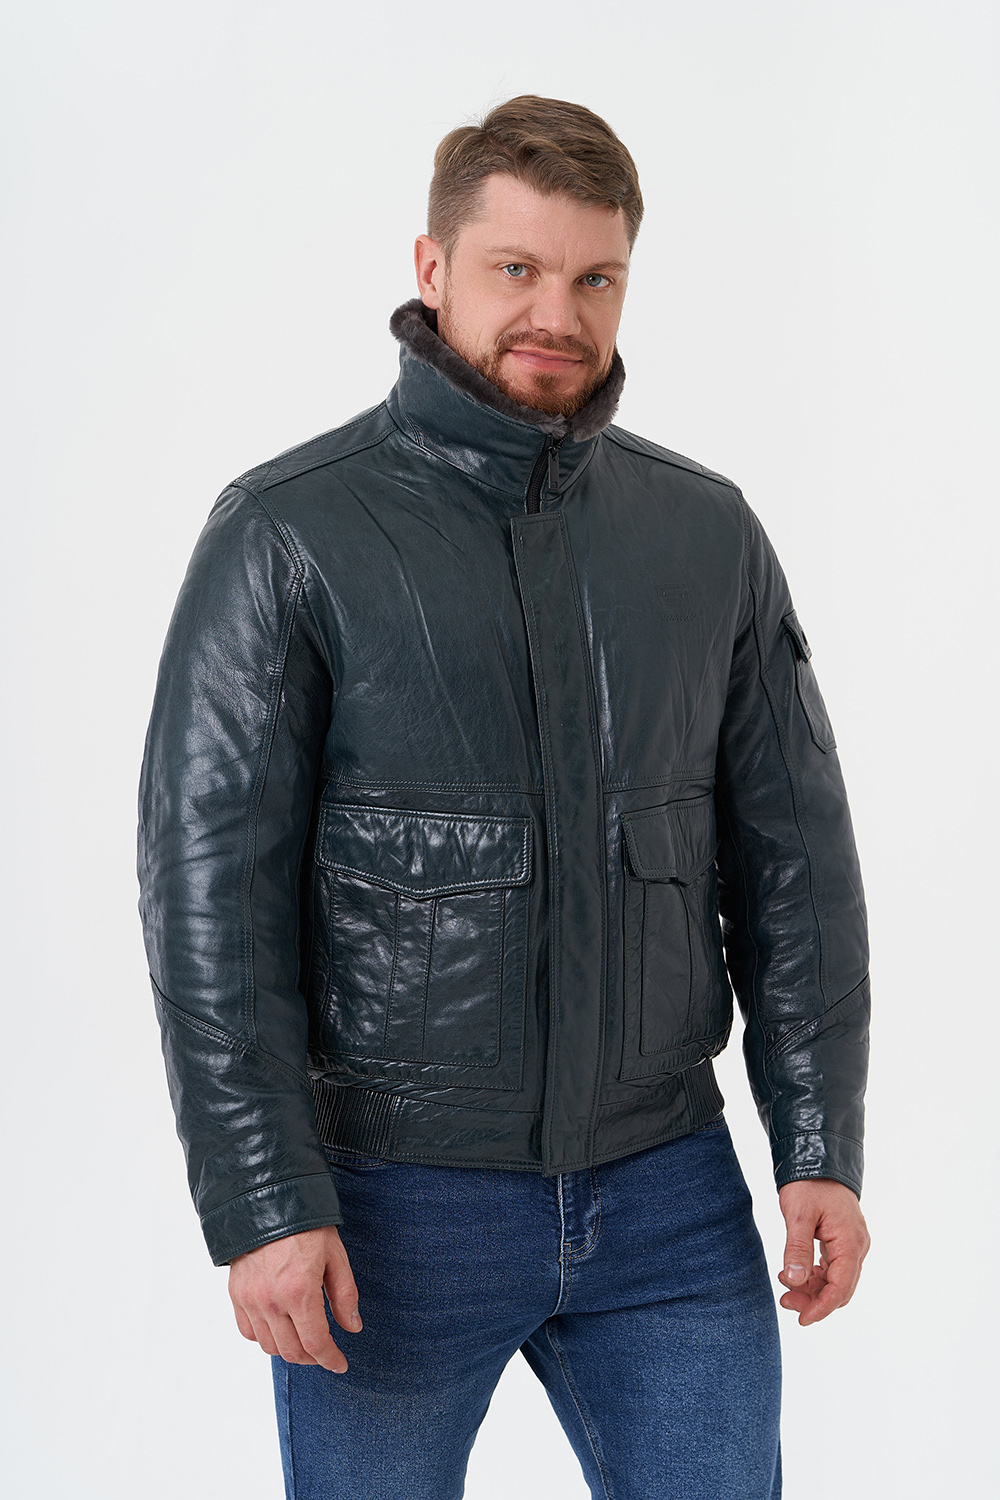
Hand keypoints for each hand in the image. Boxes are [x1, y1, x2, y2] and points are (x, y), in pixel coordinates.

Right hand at [228, 1225, 361, 1371]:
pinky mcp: (236, 1294)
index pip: (315, 1343)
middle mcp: (271, 1301)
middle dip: (312, 1357)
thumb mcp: (335, 1256)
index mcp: (299, 1291)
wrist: (268, 1201)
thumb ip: (345, 1295)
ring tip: (303, 1338)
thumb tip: (353, 1327)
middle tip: (324, 1351)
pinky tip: (279, 1327)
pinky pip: (248, 1331)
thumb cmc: (306, 1225)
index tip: (340, 1364)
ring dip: (289, 1349)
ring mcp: (250, 1300)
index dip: (330, 1359)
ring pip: (269, 1346)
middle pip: (291, 1351)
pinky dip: (264, 1337)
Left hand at [777, 1178, 869, 1326]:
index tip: (802, 1319)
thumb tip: (795, 1281)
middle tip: (786, 1301)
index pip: (841, 1287)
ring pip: (837, 1279)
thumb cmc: (809, 1183)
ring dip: (814, 1289)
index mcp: (850, 1241)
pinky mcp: (843, 1239)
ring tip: (786, 1285)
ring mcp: (852, 1243)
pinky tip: (797, 1274)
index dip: (822, 1307)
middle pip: (841, 1288)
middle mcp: (857, 1245)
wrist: (818, 1158)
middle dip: (815, 1300)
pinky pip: (834, 1267)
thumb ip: (797, 1248)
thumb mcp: (798, 1214)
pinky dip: (816, 1276)